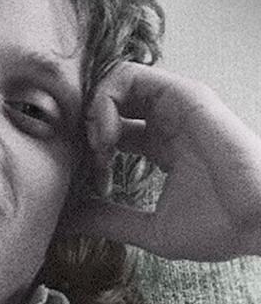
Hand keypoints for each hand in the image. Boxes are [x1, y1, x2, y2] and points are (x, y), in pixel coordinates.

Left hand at [67, 63, 260, 260]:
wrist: (259, 223)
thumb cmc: (219, 229)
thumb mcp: (149, 229)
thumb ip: (107, 219)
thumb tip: (63, 220)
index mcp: (162, 148)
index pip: (112, 131)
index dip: (87, 151)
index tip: (84, 183)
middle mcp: (167, 122)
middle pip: (109, 104)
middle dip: (84, 128)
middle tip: (85, 162)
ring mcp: (176, 106)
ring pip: (114, 82)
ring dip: (92, 112)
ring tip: (97, 147)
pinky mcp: (184, 95)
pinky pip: (128, 75)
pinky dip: (104, 101)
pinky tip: (106, 137)